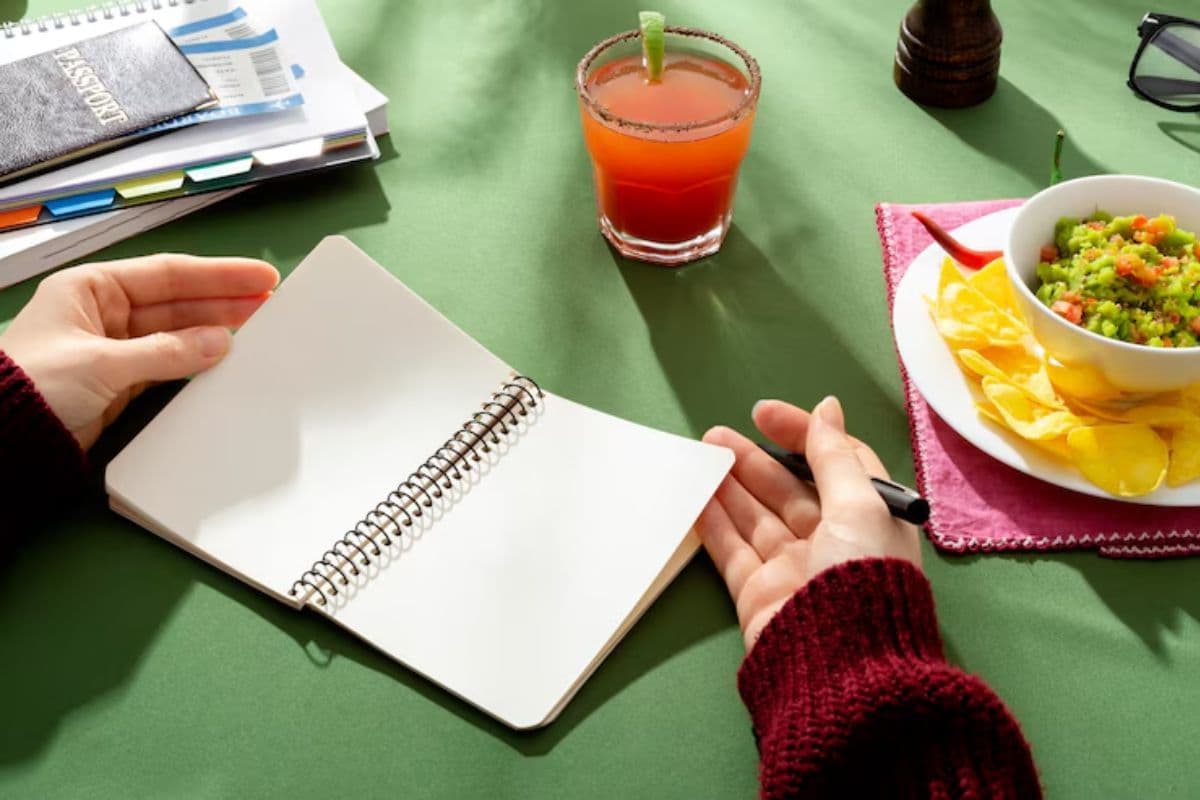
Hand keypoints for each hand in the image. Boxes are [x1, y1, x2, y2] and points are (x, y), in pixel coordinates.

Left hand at [0, 254, 278, 448]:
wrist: (2, 441)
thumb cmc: (37, 386)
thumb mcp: (102, 363)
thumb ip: (167, 352)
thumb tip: (221, 343)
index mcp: (91, 288)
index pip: (167, 274)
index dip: (218, 275)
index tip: (261, 277)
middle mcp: (105, 312)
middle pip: (177, 301)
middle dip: (224, 301)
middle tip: (272, 303)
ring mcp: (114, 347)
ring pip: (177, 332)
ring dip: (215, 331)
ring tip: (260, 328)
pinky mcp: (120, 381)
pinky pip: (170, 363)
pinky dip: (197, 362)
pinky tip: (227, 358)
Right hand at [697, 396, 920, 650]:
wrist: (838, 665)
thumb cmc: (861, 574)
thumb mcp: (860, 504)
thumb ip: (835, 455)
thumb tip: (827, 407)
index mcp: (869, 518)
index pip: (834, 463)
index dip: (802, 435)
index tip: (765, 415)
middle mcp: (832, 541)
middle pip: (788, 489)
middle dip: (754, 459)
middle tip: (717, 434)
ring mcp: (792, 568)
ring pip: (755, 515)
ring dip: (729, 483)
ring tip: (701, 453)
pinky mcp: (758, 592)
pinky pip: (732, 548)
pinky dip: (713, 521)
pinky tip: (695, 494)